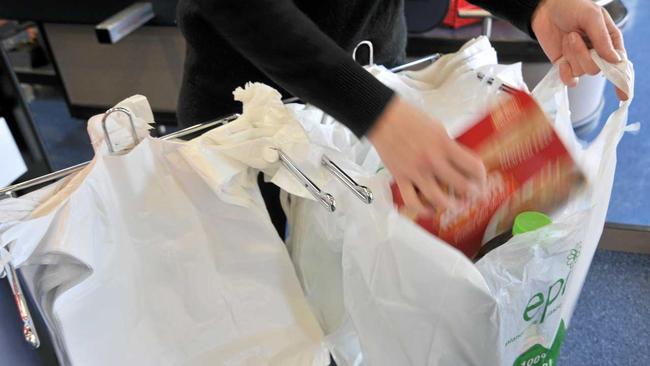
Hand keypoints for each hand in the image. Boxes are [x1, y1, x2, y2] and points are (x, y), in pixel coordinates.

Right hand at [368, 97, 486, 213]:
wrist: (383, 118)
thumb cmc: (408, 118)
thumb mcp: (437, 127)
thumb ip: (448, 146)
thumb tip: (457, 160)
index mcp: (444, 145)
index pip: (473, 166)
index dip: (481, 177)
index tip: (481, 179)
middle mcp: (432, 161)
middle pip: (461, 186)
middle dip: (472, 194)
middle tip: (473, 195)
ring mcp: (416, 172)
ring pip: (439, 199)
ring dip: (451, 205)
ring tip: (455, 205)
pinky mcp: (401, 178)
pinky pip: (413, 201)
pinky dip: (422, 210)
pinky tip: (428, 209)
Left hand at [531, 0, 626, 99]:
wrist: (545, 8)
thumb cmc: (571, 6)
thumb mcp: (592, 17)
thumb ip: (602, 39)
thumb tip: (614, 60)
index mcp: (609, 40)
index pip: (619, 63)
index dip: (621, 77)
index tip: (623, 94)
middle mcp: (596, 53)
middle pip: (597, 69)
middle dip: (584, 54)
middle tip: (574, 35)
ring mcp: (579, 60)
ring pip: (582, 72)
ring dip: (572, 54)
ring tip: (567, 37)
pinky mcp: (564, 65)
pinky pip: (569, 80)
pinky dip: (565, 73)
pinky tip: (562, 61)